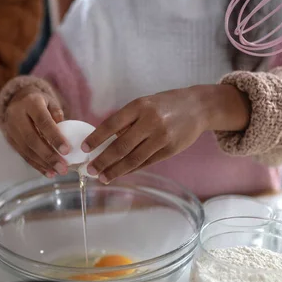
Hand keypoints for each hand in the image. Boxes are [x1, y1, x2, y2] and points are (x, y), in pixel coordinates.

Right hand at [2, 86, 69, 177]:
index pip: (42, 121)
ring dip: (43, 163)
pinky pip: (23, 154)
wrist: (18, 98)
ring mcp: (11, 128)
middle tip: (62, 167)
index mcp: (30, 103)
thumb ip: (58, 115)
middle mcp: (17, 115)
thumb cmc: (40, 101)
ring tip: (57, 171)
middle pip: (32, 139)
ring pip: (26, 149)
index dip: (54, 137)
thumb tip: (64, 134)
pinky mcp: (10, 138)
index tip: (66, 150)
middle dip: (48, 156)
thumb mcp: (50, 102)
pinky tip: (48, 171)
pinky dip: (36, 164)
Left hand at [81, 85, 250, 183]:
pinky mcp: (170, 149)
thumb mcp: (143, 104)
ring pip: (134, 158)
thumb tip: (105, 143)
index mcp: (139, 106)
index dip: (97, 138)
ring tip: (102, 177)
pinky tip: (120, 174)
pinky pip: (146, 162)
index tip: (84, 148)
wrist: (197, 107)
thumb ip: (126, 121)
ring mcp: (162, 137)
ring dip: (116, 170)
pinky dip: (131, 169)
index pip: (112, 124)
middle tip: (90, 170)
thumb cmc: (164, 105)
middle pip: (121, 146)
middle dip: (103, 160)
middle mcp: (150, 121)